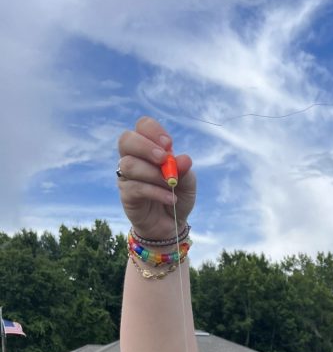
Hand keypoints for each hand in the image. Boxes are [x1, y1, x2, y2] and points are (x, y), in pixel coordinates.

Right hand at [116, 116, 195, 239]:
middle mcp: (133, 158)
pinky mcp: (126, 194)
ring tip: (171, 184)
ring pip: (129, 164)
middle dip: (145, 146)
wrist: (171, 225)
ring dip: (152, 173)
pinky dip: (156, 192)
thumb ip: (185, 171)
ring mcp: (126, 176)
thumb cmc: (177, 197)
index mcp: (148, 148)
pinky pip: (136, 187)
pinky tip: (171, 198)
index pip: (143, 126)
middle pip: (127, 140)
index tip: (169, 144)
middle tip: (164, 158)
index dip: (153, 131)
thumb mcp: (188, 184)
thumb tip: (184, 159)